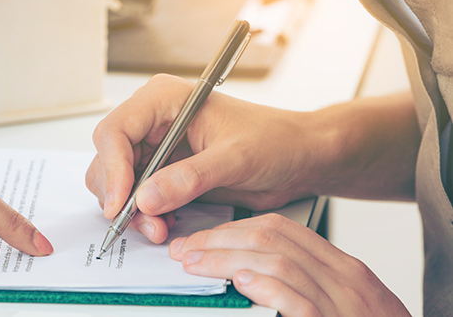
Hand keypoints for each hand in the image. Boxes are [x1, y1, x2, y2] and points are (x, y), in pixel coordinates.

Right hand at [86, 74, 323, 242]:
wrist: (295, 157)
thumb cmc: (274, 141)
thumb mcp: (234, 158)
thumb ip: (189, 178)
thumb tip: (145, 198)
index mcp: (164, 99)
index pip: (115, 131)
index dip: (112, 168)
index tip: (122, 203)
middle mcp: (153, 120)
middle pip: (109, 158)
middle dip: (121, 195)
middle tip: (146, 224)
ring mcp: (156, 146)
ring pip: (118, 181)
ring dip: (132, 209)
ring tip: (159, 228)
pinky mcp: (164, 170)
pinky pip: (137, 194)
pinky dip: (144, 214)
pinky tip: (165, 223)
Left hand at [170, 214, 410, 316]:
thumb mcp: (339, 300)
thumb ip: (301, 282)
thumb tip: (246, 271)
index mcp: (341, 267)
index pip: (280, 229)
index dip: (233, 230)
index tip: (201, 238)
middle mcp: (343, 278)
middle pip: (271, 238)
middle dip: (220, 240)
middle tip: (187, 250)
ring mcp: (341, 302)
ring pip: (276, 261)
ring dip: (227, 259)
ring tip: (196, 264)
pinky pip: (297, 298)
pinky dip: (265, 287)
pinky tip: (240, 282)